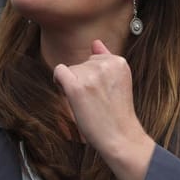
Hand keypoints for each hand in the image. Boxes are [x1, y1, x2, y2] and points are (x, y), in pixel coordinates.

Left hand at [53, 40, 155, 179]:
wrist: (120, 137)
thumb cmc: (117, 113)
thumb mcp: (119, 81)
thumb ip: (107, 59)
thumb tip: (96, 42)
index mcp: (119, 61)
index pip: (94, 59)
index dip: (93, 76)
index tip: (102, 93)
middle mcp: (105, 65)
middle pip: (81, 64)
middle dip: (83, 80)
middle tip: (96, 100)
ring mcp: (91, 75)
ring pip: (70, 70)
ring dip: (74, 85)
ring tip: (89, 103)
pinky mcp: (77, 87)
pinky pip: (59, 72)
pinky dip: (59, 81)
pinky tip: (68, 93)